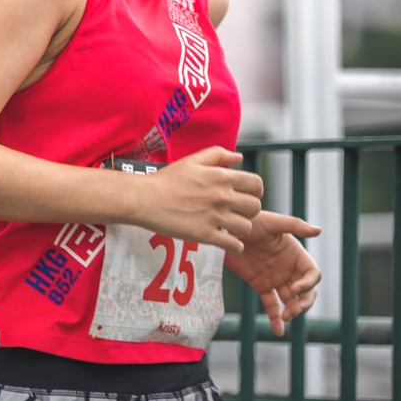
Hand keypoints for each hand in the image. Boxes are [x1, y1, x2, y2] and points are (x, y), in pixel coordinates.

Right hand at [130, 147, 262, 254]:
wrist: (144, 199)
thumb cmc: (165, 180)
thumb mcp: (192, 160)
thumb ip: (218, 155)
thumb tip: (239, 157)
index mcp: (220, 176)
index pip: (256, 184)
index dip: (256, 191)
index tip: (247, 195)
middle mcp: (221, 196)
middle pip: (255, 207)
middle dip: (249, 210)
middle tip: (237, 212)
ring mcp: (214, 216)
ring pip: (247, 227)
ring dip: (241, 229)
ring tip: (230, 227)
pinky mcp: (205, 235)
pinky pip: (233, 245)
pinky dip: (234, 245)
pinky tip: (225, 241)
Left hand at [225, 211, 322, 335]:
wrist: (226, 230)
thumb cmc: (251, 221)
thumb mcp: (272, 222)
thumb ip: (294, 225)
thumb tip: (318, 230)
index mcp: (296, 255)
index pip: (312, 274)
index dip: (308, 284)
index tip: (295, 287)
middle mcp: (289, 269)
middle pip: (307, 292)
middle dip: (304, 303)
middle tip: (294, 310)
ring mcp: (276, 278)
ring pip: (291, 300)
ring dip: (292, 311)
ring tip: (286, 317)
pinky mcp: (261, 285)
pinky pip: (272, 305)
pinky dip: (275, 318)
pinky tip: (278, 331)